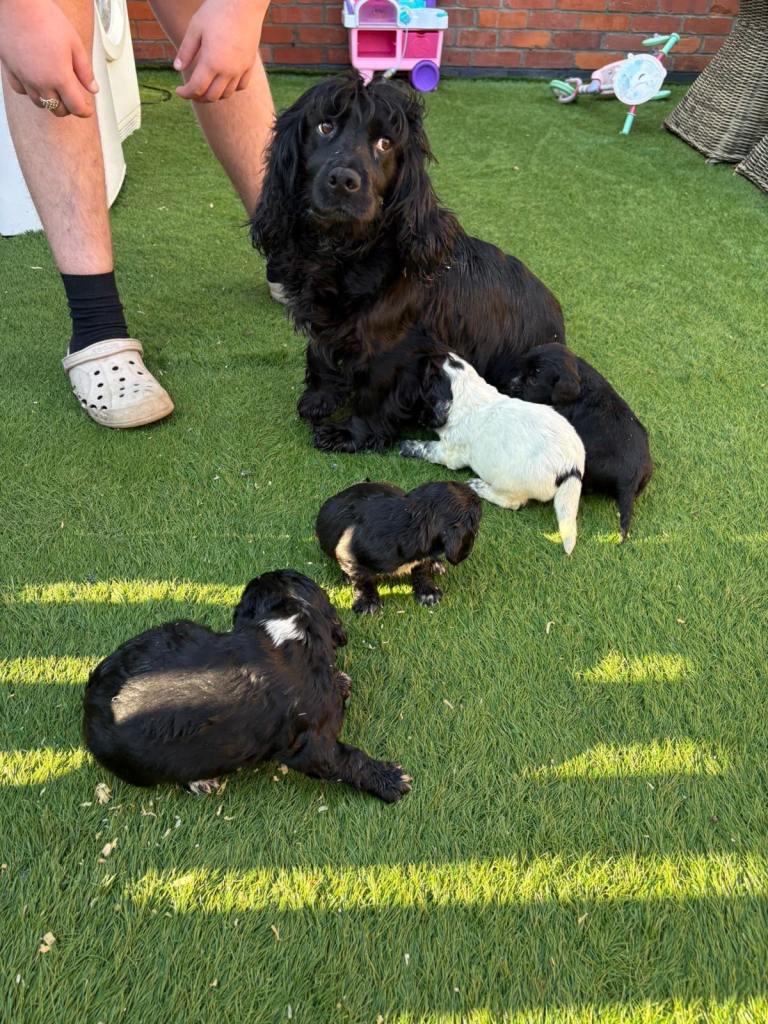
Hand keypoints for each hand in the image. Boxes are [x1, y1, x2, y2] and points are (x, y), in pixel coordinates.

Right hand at [0, 0, 97, 116]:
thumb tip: (93, 88)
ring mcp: (24, 78)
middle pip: (57, 109)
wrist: (16, 5)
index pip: (75, 107)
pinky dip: (31, 91)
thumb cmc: (43, 18)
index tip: (87, 110)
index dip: (85, 111)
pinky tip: (36, 83)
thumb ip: (85, 70)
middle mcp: (40, 82)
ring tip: (57, 92)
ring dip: (50, 101)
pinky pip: (21, 91)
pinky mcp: (10, 70)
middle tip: (74, 100)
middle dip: (69, 108)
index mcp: (60, 77)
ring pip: (39, 103)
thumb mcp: (74, 43)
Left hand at [174, 0, 267, 102]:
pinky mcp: (249, 64)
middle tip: (190, 91)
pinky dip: (230, 89)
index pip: (196, 88)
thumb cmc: (217, 11)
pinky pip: (241, 86)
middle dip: (198, 97)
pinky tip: (223, 82)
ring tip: (205, 86)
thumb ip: (186, 51)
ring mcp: (241, 69)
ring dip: (214, 95)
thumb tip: (177, 68)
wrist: (244, 2)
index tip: (178, 91)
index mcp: (212, 63)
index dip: (185, 93)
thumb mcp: (195, 28)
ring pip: (226, 94)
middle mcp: (228, 71)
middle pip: (212, 96)